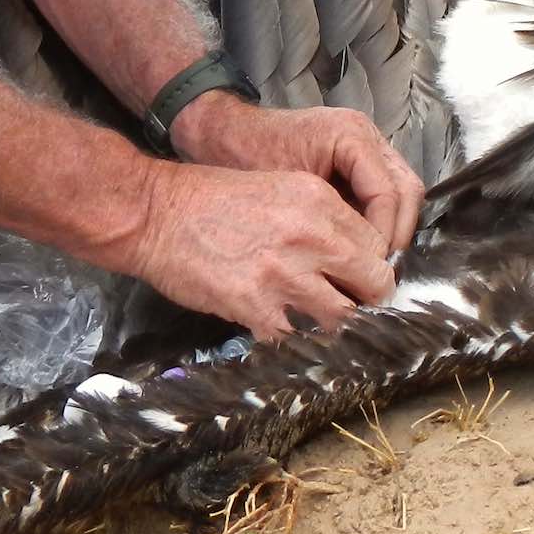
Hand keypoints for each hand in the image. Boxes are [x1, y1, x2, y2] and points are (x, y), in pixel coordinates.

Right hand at [117, 156, 400, 341]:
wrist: (156, 212)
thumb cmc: (211, 200)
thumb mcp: (279, 189)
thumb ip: (318, 219)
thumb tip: (348, 257)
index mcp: (319, 200)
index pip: (378, 245)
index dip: (372, 267)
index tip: (361, 281)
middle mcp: (312, 235)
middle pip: (374, 283)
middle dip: (369, 302)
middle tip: (356, 310)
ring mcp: (285, 274)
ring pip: (344, 318)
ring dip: (338, 329)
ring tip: (326, 330)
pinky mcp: (256, 306)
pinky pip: (295, 339)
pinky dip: (295, 344)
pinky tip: (287, 338)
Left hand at [172, 92, 423, 254]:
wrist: (224, 134)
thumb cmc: (246, 159)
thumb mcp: (285, 197)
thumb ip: (323, 225)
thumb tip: (352, 271)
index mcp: (350, 136)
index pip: (389, 193)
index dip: (385, 236)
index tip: (372, 271)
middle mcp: (366, 136)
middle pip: (407, 191)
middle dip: (397, 234)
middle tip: (379, 273)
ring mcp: (366, 146)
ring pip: (402, 193)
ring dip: (392, 231)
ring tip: (371, 267)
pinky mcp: (359, 161)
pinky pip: (383, 193)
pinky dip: (378, 223)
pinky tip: (361, 252)